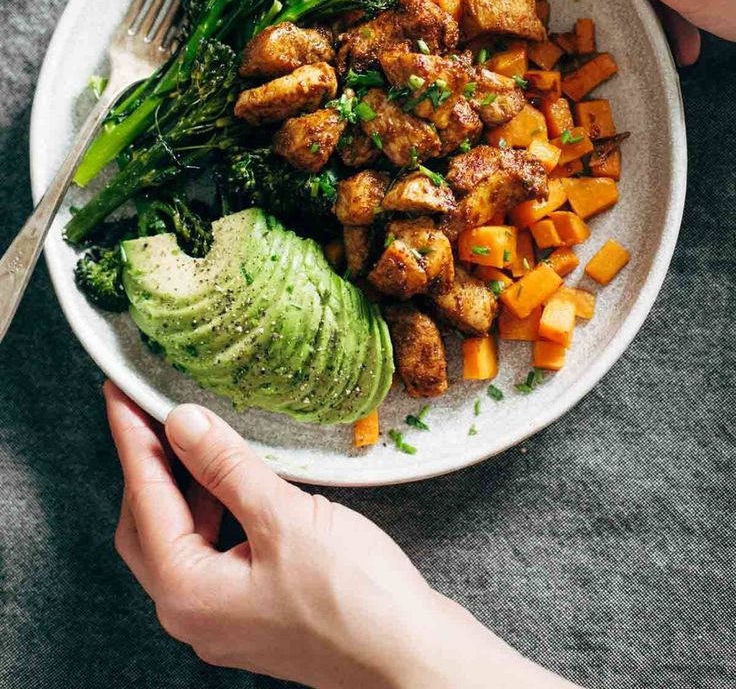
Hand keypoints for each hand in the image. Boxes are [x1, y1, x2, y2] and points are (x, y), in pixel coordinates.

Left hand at [104, 382, 576, 687]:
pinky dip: (214, 507)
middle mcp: (193, 611)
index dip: (132, 438)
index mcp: (187, 592)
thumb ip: (226, 466)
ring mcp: (223, 615)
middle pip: (149, 523)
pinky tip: (237, 476)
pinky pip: (214, 548)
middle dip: (151, 463)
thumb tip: (181, 422)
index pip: (144, 498)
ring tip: (198, 432)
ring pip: (182, 535)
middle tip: (154, 405)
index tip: (119, 391)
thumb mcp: (284, 518)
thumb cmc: (356, 599)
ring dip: (185, 484)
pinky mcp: (253, 609)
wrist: (413, 659)